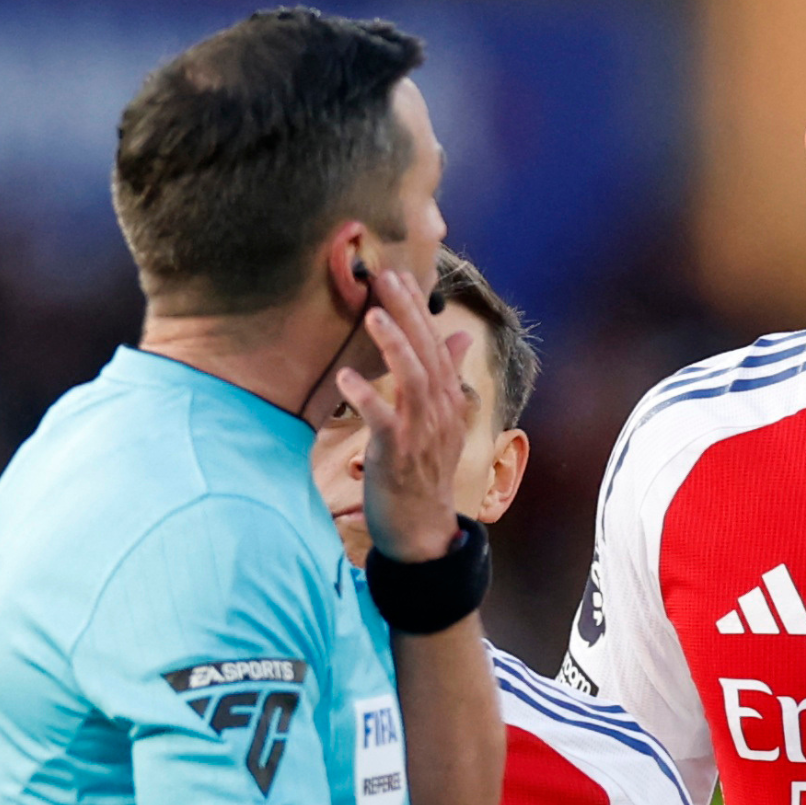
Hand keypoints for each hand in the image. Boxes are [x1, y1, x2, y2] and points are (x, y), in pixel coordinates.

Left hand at [339, 267, 466, 562]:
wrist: (421, 529)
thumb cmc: (423, 473)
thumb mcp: (441, 422)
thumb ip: (449, 376)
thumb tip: (459, 336)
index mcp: (448, 399)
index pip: (436, 344)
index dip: (417, 309)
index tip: (398, 275)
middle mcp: (440, 411)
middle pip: (427, 352)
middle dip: (407, 312)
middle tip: (385, 277)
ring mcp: (422, 433)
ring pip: (413, 379)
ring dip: (393, 344)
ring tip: (373, 313)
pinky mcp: (397, 454)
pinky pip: (384, 420)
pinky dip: (366, 396)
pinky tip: (346, 377)